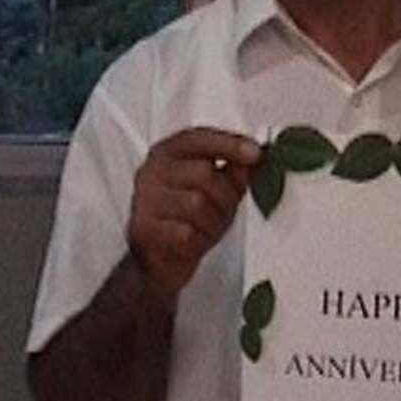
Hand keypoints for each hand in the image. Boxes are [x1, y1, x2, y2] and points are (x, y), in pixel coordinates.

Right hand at [128, 127, 261, 303]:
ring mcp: (144, 200)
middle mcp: (151, 172)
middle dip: (224, 196)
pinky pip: (185, 231)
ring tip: (205, 228)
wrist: (160, 261)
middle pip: (203, 173)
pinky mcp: (144, 230)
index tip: (256, 153)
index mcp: (167, 154)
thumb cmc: (189, 220)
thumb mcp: (218, 192)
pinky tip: (192, 240)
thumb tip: (253, 157)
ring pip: (196, 203)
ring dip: (212, 221)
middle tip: (222, 211)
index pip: (198, 138)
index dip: (229, 144)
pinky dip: (197, 239)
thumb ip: (234, 172)